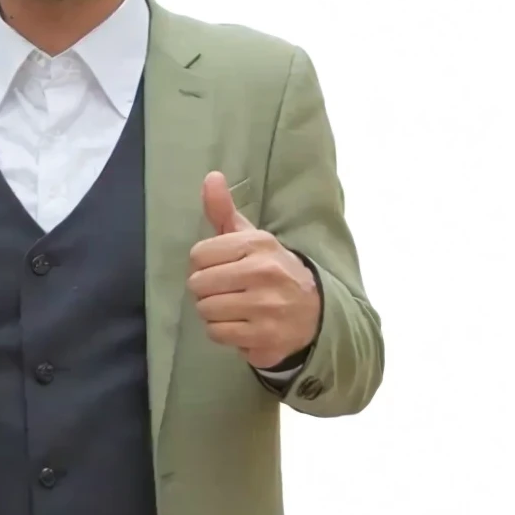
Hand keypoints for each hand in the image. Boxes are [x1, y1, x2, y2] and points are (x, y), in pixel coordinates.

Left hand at [187, 171, 319, 369]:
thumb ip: (224, 210)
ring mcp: (266, 307)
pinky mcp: (265, 337)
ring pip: (206, 310)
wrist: (315, 312)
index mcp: (258, 244)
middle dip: (206, 289)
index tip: (220, 267)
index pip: (199, 254)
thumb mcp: (250, 238)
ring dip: (213, 312)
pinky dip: (223, 332)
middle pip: (198, 284)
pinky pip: (217, 333)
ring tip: (234, 307)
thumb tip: (211, 176)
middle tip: (226, 290)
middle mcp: (263, 272)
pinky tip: (241, 325)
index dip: (203, 264)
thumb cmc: (271, 270)